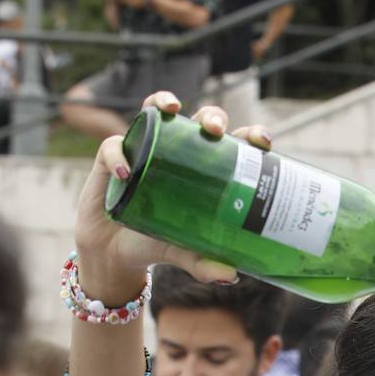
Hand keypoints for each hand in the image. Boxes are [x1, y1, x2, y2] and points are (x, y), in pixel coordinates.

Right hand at [73, 91, 272, 299]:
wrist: (114, 253)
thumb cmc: (156, 243)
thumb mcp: (184, 256)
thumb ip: (204, 264)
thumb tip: (230, 276)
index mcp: (205, 172)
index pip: (233, 145)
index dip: (250, 136)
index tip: (263, 142)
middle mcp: (177, 153)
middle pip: (200, 121)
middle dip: (212, 116)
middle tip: (214, 131)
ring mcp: (145, 149)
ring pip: (156, 109)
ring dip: (164, 99)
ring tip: (172, 109)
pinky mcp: (112, 156)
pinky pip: (114, 146)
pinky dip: (118, 155)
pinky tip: (125, 173)